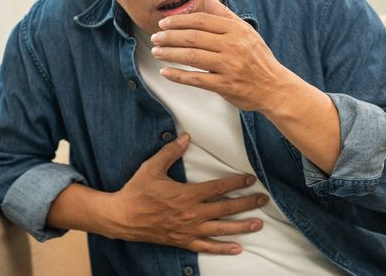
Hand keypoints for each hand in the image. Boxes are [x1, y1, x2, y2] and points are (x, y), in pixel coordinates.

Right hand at [103, 134, 267, 254]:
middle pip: (226, 209)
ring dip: (241, 226)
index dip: (236, 183)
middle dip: (247, 204)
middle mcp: (191, 214)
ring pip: (221, 229)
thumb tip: (185, 137)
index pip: (218, 188)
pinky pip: (206, 247)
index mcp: (186, 195)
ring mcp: (188, 230)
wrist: (122, 218)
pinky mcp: (182, 241)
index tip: (250, 178)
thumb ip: (170, 152)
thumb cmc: (136, 191)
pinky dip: (222, 248)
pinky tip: (237, 248)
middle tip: (264, 200)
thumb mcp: (151, 167)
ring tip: (258, 224)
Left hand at [150, 0, 295, 112]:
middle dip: (170, 37)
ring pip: (192, 57)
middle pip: (193, 37)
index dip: (179, 21)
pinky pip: (196, 79)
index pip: (201, 21)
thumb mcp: (245, 31)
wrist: (274, 87)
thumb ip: (224, 13)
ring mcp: (229, 66)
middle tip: (156, 37)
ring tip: (156, 52)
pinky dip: (178, 76)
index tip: (164, 23)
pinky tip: (165, 72)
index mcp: (236, 30)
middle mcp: (232, 46)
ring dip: (170, 53)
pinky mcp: (225, 85)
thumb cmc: (257, 57)